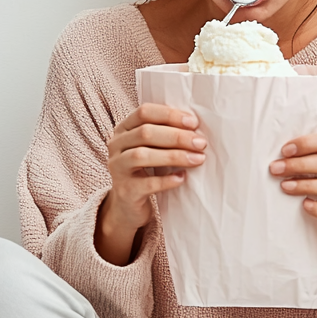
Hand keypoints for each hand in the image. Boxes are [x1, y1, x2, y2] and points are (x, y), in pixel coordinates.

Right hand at [96, 103, 206, 264]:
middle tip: (201, 143)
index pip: (144, 112)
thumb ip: (165, 135)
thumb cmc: (146, 171)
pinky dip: (166, 180)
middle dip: (177, 136)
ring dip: (174, 156)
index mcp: (123, 129)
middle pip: (145, 133)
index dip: (169, 115)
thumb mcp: (151, 149)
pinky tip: (182, 178)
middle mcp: (116, 145)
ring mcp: (117, 168)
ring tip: (198, 159)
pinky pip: (146, 184)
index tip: (193, 123)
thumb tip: (196, 129)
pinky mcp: (125, 191)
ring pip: (142, 156)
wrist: (128, 205)